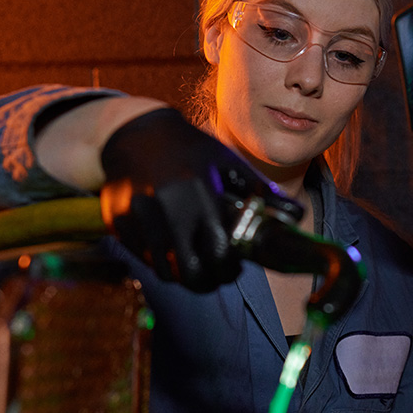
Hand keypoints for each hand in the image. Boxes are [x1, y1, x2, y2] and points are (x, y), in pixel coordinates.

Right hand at [99, 107, 302, 291]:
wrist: (135, 133)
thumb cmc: (191, 151)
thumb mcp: (228, 163)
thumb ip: (261, 191)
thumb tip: (295, 216)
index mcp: (201, 193)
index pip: (220, 255)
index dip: (229, 268)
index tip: (232, 265)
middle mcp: (167, 207)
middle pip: (191, 274)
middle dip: (207, 279)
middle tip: (213, 271)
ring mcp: (138, 216)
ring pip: (165, 272)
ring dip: (182, 274)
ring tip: (192, 260)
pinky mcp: (116, 222)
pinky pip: (142, 258)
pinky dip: (158, 259)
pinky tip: (168, 244)